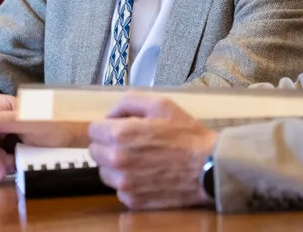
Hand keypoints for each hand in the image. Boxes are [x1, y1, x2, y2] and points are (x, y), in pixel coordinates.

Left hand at [88, 93, 218, 210]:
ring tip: (140, 160)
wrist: (209, 167)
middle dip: (109, 145)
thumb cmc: (187, 135)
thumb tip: (110, 114)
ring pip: (105, 172)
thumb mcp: (161, 104)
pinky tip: (146, 175)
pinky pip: (119, 189)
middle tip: (131, 144)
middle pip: (95, 151)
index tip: (119, 128)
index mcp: (121, 134)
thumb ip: (129, 102)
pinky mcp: (133, 200)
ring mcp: (124, 184)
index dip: (106, 127)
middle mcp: (117, 160)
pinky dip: (128, 183)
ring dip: (116, 166)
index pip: (93, 130)